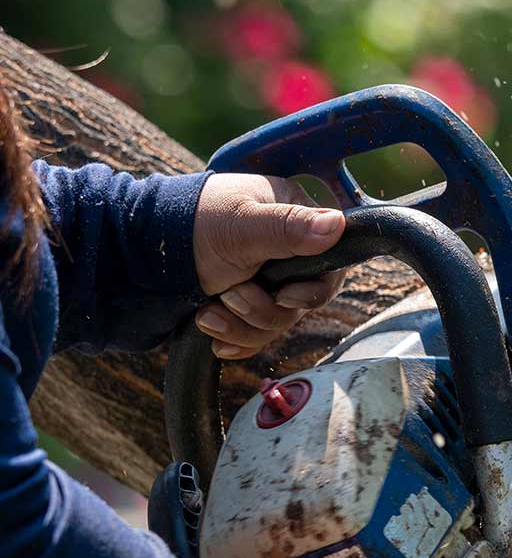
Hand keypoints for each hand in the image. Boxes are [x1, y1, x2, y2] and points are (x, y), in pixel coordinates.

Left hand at [193, 174, 346, 358]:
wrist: (127, 257)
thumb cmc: (184, 226)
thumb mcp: (241, 226)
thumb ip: (289, 227)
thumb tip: (338, 225)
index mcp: (290, 219)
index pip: (331, 264)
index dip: (313, 290)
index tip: (286, 296)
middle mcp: (281, 251)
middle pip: (304, 301)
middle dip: (266, 310)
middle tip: (232, 296)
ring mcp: (260, 281)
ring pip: (277, 323)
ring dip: (242, 325)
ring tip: (208, 313)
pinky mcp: (239, 307)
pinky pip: (254, 337)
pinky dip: (232, 339)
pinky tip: (208, 330)